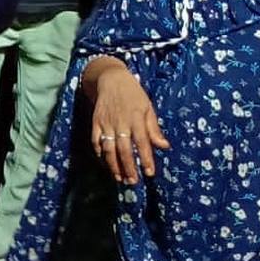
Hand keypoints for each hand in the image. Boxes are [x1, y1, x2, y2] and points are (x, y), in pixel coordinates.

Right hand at [87, 60, 168, 184]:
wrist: (111, 78)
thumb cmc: (133, 94)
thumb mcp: (147, 107)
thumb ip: (154, 128)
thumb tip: (164, 146)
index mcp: (136, 118)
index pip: (142, 142)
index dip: (145, 158)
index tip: (149, 173)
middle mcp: (120, 122)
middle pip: (124, 149)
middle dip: (128, 167)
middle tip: (133, 182)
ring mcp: (106, 122)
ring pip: (109, 148)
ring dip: (114, 165)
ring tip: (119, 178)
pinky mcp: (95, 121)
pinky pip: (95, 140)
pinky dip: (99, 152)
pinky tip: (105, 162)